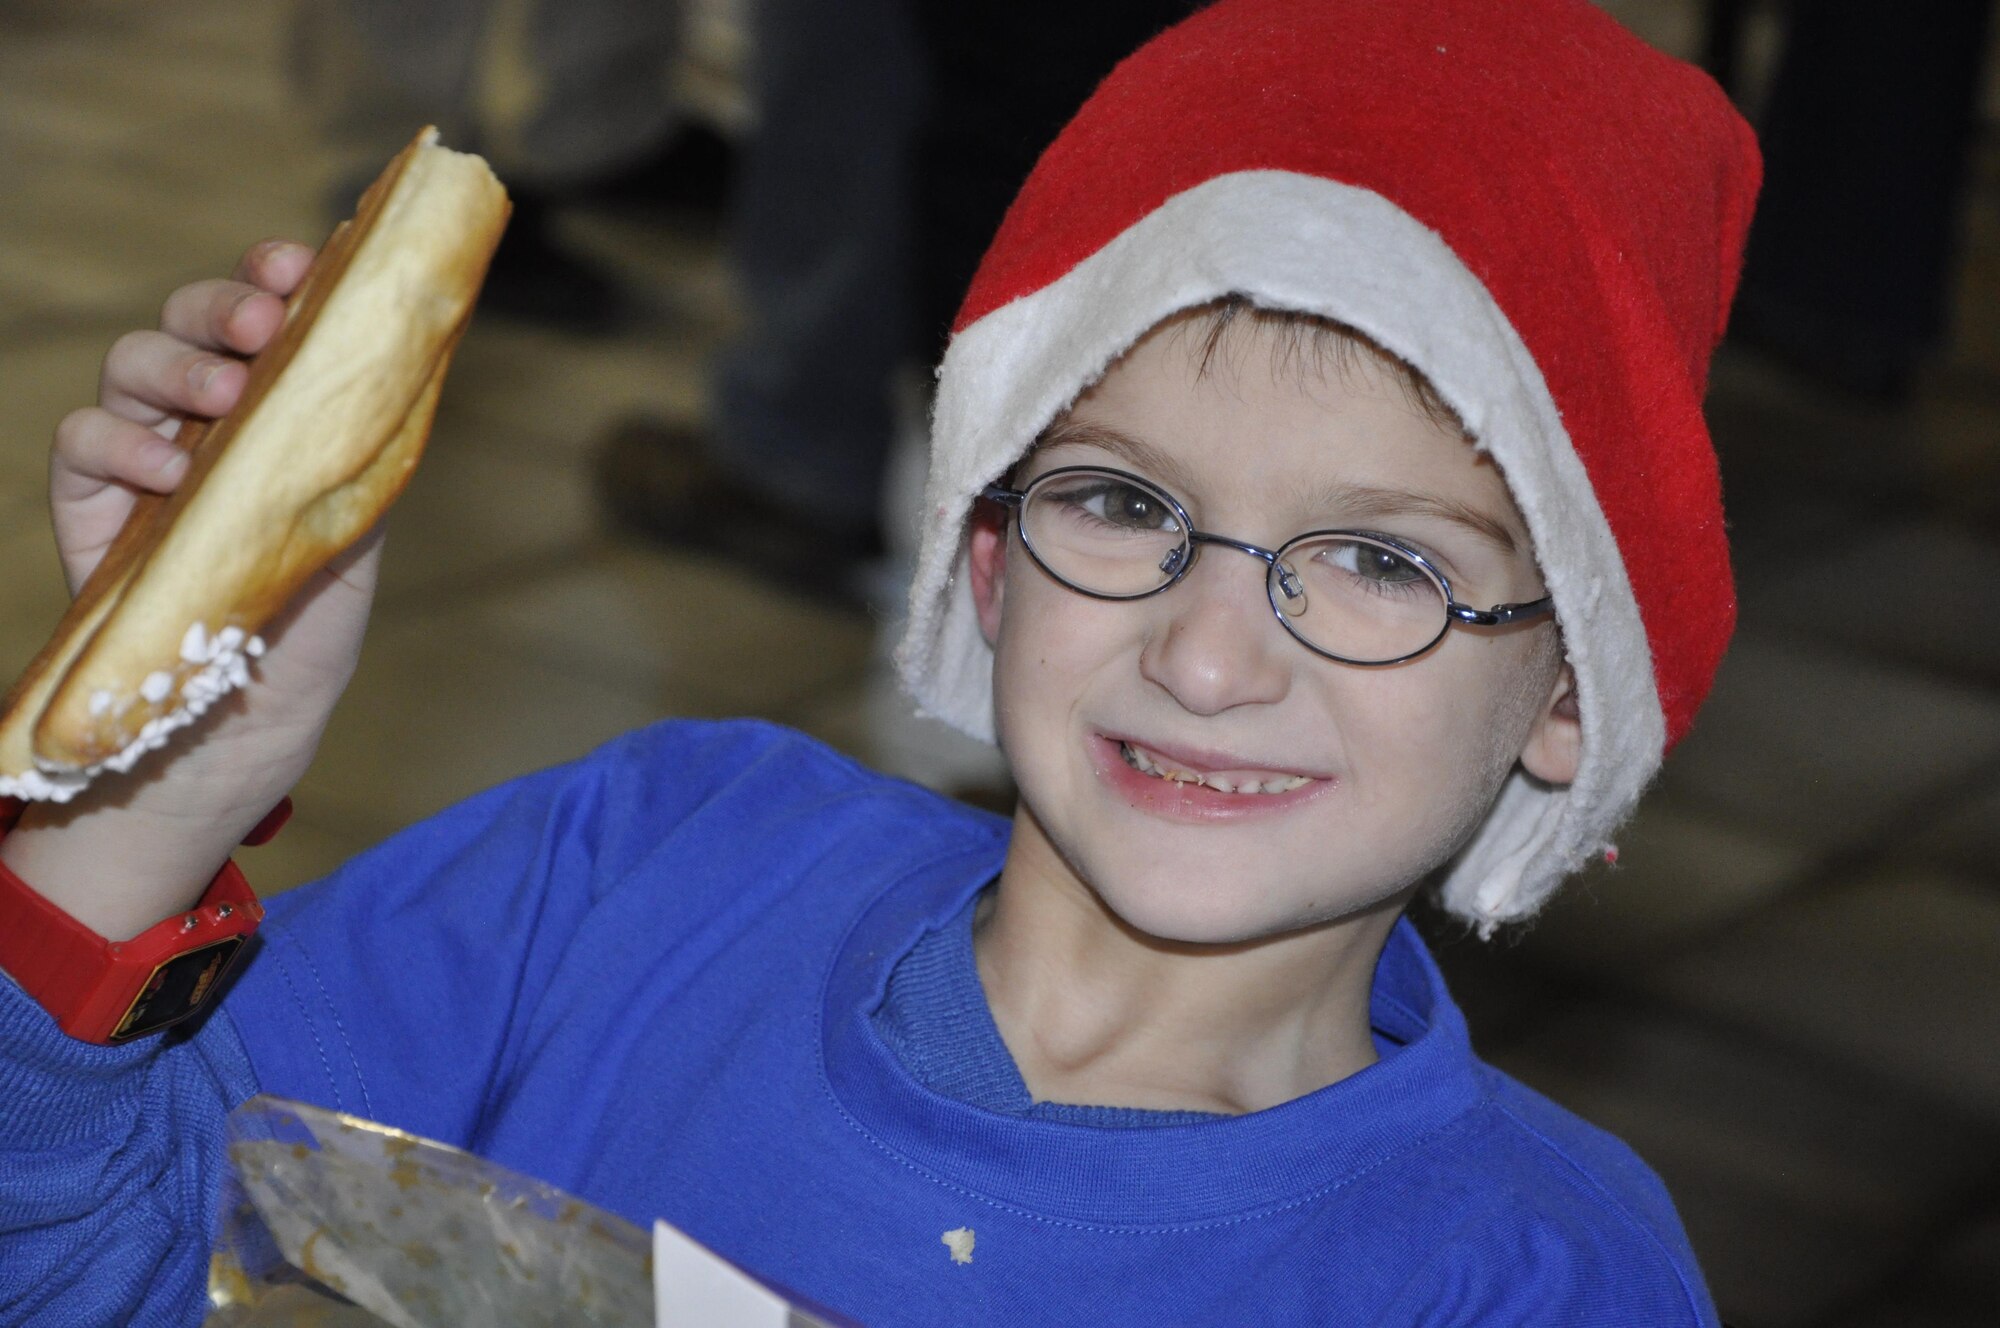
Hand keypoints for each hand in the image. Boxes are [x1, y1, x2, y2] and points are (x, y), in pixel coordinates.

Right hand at [7, 240, 385, 937]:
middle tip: (266, 320)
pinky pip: (81, 440)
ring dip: (179, 361)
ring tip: (226, 394)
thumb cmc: (306, 632)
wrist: (243, 729)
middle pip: (195, 319)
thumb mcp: (353, 534)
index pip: (271, 318)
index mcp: (275, 413)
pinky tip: (167, 470)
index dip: (280, 274)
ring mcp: (145, 456)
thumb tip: (400, 366)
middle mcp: (207, 421)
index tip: (307, 258)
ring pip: (135, 360)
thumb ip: (358, 452)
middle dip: (228, 301)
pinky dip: (119, 441)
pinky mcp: (88, 505)